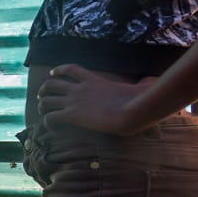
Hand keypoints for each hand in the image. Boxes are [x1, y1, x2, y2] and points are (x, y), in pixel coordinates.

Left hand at [36, 65, 156, 134]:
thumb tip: (156, 81)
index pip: (72, 69)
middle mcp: (80, 88)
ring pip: (46, 99)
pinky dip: (46, 122)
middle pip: (52, 83)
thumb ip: (144, 83)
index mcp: (94, 80)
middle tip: (42, 97)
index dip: (59, 70)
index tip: (53, 73)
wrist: (133, 109)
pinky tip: (49, 127)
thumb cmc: (140, 100)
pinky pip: (51, 117)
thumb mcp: (140, 88)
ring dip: (41, 105)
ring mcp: (75, 100)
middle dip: (45, 90)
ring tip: (41, 112)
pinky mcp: (72, 114)